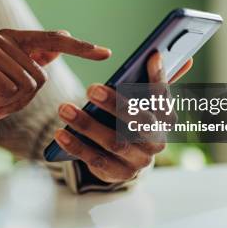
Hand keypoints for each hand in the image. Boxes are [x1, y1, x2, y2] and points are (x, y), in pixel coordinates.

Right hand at [0, 29, 110, 144]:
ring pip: (25, 84)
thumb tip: (56, 47)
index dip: (80, 48)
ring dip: (9, 103)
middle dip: (23, 99)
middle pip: (40, 75)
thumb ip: (30, 64)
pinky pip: (7, 89)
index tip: (105, 52)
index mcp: (11, 40)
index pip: (52, 41)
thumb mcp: (9, 83)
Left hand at [54, 52, 192, 182]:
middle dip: (115, 105)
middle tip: (91, 88)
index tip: (150, 56)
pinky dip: (77, 147)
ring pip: (114, 143)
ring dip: (87, 125)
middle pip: (139, 123)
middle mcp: (157, 141)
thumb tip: (157, 54)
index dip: (159, 78)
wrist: (125, 159)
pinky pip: (96, 161)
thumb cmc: (131, 119)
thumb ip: (149, 79)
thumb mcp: (140, 101)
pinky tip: (60, 133)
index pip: (164, 97)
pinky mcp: (119, 174)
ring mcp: (139, 161)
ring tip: (64, 108)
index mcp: (166, 118)